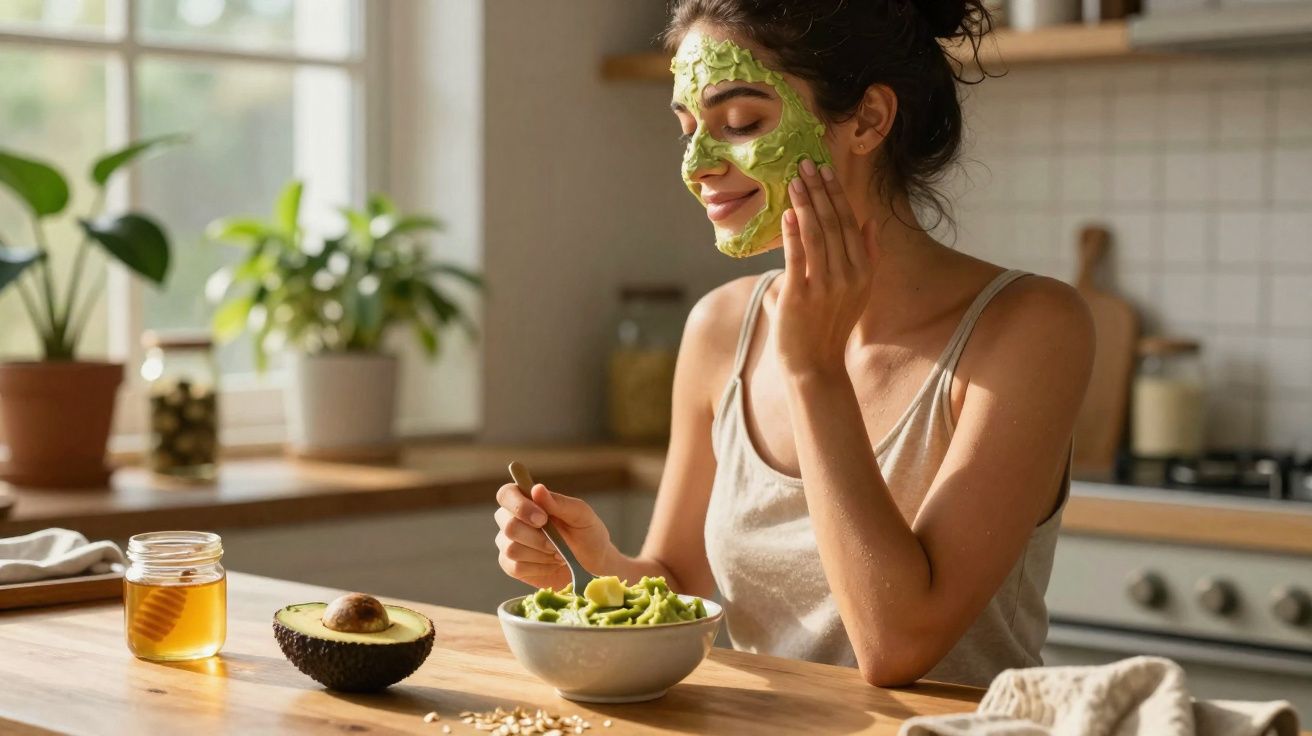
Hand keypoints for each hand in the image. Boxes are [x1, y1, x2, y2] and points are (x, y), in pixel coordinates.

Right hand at [494, 482, 615, 589]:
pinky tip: (550, 564)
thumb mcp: (582, 516)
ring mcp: (508, 542)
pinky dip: (539, 568)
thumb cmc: (588, 534)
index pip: (506, 494)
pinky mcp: (511, 565)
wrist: (593, 566)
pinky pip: (515, 567)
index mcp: (528, 500)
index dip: (519, 506)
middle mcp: (512, 519)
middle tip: (558, 544)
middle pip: (508, 526)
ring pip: (511, 549)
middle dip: (537, 538)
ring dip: (540, 554)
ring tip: (558, 553)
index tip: (543, 518)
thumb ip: (559, 503)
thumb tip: (537, 489)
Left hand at [764, 158, 880, 377]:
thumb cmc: (830, 326)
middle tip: (805, 164)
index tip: (825, 170)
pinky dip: (793, 233)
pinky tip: (788, 214)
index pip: (850, 223)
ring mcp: (826, 286)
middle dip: (819, 190)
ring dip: (805, 204)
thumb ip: (866, 255)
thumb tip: (868, 221)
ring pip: (817, 235)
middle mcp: (849, 276)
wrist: (815, 366)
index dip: (836, 194)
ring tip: (794, 181)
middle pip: (834, 223)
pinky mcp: (801, 296)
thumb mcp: (858, 291)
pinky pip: (797, 257)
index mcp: (864, 271)